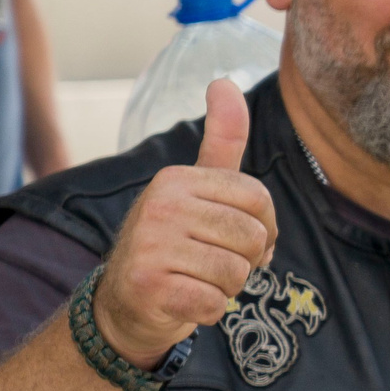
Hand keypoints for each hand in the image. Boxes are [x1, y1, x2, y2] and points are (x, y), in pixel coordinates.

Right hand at [97, 81, 277, 367]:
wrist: (127, 302)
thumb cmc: (177, 242)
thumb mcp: (199, 188)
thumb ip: (221, 141)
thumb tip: (224, 80)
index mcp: (176, 178)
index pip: (260, 200)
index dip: (262, 228)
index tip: (233, 236)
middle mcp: (159, 204)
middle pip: (253, 237)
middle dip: (245, 260)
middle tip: (211, 262)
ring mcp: (150, 244)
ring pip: (237, 273)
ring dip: (227, 287)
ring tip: (196, 279)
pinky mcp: (148, 286)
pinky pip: (214, 303)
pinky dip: (209, 310)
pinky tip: (184, 300)